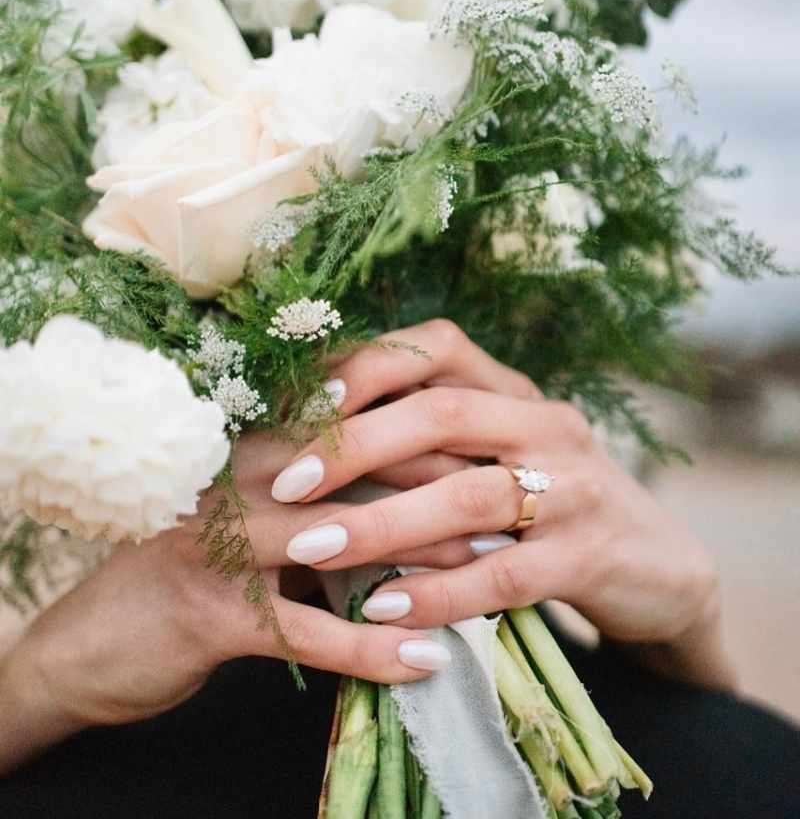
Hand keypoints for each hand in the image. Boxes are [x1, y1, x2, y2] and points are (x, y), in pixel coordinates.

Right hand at [0, 433, 456, 773]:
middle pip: (353, 471)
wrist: (99, 638)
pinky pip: (306, 631)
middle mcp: (236, 483)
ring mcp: (220, 545)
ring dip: (418, 561)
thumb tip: (408, 479)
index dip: (421, 432)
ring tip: (488, 577)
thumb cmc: (191, 566)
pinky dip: (370, 648)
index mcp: (252, 449)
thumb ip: (318, 488)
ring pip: (338, 541)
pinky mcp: (211, 614)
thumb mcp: (252, 512)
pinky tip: (424, 660)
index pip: (350, 424)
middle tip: (512, 505)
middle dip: (437, 486)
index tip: (489, 446)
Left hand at [273, 319, 734, 688]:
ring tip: (313, 548)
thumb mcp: (498, 454)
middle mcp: (548, 424)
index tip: (303, 401)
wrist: (658, 565)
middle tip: (286, 483)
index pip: (438, 348)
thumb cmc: (549, 503)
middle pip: (442, 413)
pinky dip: (440, 590)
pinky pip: (505, 572)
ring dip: (384, 522)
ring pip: (470, 494)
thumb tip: (318, 436)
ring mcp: (576, 488)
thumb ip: (431, 439)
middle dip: (355, 445)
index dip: (367, 366)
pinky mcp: (591, 555)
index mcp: (516, 391)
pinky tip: (386, 607)